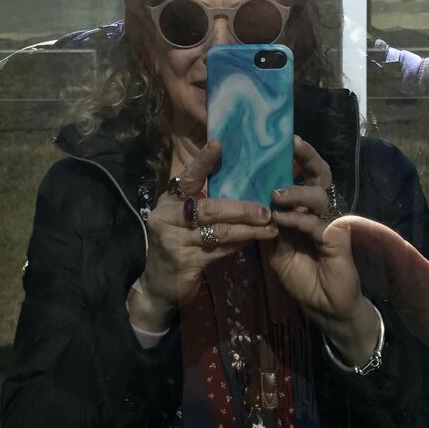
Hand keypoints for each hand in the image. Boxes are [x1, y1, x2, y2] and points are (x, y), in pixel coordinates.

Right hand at [131, 139, 277, 326]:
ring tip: (269, 226)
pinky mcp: (185, 262)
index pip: (187, 178)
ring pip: (219, 232)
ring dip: (248, 229)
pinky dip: (239, 245)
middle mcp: (167, 218)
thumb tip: (240, 183)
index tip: (218, 143)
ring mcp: (175, 241)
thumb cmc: (176, 242)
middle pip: (210, 208)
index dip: (203, 161)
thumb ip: (202, 202)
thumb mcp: (182, 219)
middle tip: (265, 209)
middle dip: (241, 208)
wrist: (159, 283)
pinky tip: (254, 240)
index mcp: (168, 201)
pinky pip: (219, 251)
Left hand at [265, 136, 380, 364]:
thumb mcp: (276, 247)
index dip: (299, 158)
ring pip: (318, 196)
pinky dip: (297, 220)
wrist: (323, 305)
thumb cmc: (301, 276)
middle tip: (293, 144)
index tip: (286, 140)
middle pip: (320, 176)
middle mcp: (322, 212)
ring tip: (276, 194)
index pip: (305, 177)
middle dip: (308, 157)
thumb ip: (267, 225)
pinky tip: (281, 218)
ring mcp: (332, 224)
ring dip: (296, 192)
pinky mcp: (337, 240)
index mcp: (307, 211)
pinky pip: (316, 224)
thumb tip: (247, 201)